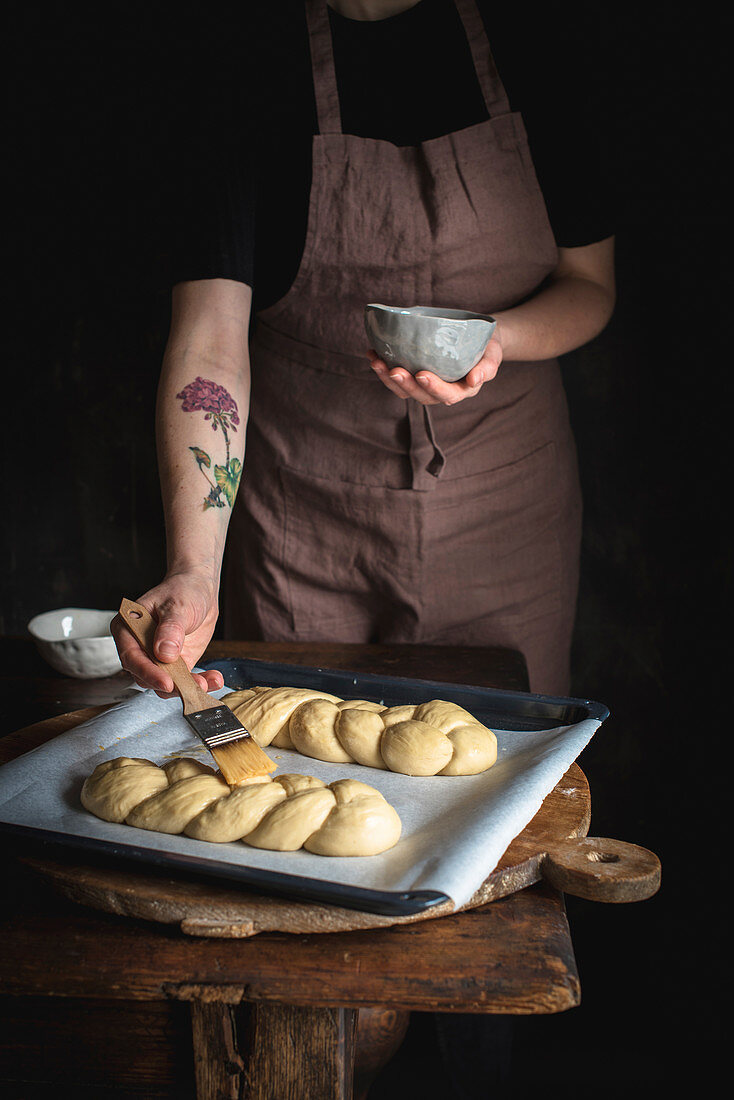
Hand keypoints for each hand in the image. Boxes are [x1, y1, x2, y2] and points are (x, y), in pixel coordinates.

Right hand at [112, 571, 222, 697]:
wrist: (199, 590)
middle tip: (193, 686)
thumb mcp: (177, 606)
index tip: (166, 682)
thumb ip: (170, 629)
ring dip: (187, 687)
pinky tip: (215, 679)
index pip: (131, 657)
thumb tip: (164, 654)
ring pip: (166, 683)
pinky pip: (184, 681)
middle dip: (170, 685)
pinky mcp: (176, 665)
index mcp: (128, 630)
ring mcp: (157, 658)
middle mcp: (139, 648)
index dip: (147, 672)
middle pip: (146, 676)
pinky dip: (200, 682)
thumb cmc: (182, 590)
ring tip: (208, 683)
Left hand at [368, 327, 502, 405]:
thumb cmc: (487, 347)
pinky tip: (373, 353)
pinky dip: (383, 367)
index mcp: (461, 390)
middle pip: (421, 395)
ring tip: (376, 362)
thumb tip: (475, 380)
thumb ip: (488, 368)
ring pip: (404, 390)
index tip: (422, 374)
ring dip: (388, 378)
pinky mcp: (414, 375)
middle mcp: (441, 392)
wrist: (478, 338)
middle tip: (393, 370)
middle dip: (405, 385)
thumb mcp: (493, 355)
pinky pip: (397, 377)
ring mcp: (425, 385)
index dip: (434, 387)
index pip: (447, 394)